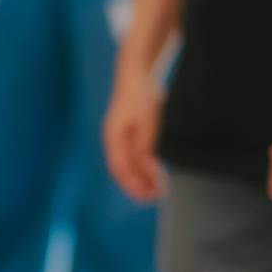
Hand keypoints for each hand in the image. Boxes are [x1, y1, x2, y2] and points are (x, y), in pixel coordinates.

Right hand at [104, 64, 166, 202]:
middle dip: (138, 185)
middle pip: (124, 170)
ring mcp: (123, 137)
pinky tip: (156, 172)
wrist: (136, 74)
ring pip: (131, 164)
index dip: (132, 184)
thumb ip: (144, 146)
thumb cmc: (138, 95)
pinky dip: (146, 166)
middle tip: (154, 197)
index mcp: (114, 138)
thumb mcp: (146, 123)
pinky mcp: (131, 134)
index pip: (120, 169)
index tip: (144, 196)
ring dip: (143, 177)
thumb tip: (147, 168)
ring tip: (158, 188)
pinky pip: (137, 156)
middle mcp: (116, 141)